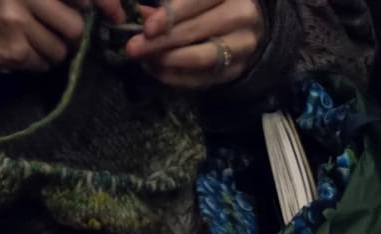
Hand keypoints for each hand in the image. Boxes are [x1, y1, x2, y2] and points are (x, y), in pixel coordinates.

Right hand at [0, 0, 88, 71]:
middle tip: (60, 31)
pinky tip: (21, 49)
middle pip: (74, 27)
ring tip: (34, 40)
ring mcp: (20, 24)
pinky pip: (41, 64)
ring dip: (52, 50)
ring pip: (59, 50)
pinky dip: (36, 61)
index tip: (85, 10)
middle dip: (70, 33)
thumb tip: (89, 5)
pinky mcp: (14, 51)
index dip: (86, 5)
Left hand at [124, 0, 261, 87]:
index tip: (147, 28)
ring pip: (202, 57)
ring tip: (145, 61)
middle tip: (134, 48)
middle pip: (197, 30)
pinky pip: (203, 78)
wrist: (246, 26)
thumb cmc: (211, 4)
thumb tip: (141, 15)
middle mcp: (242, 15)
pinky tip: (158, 71)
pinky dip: (176, 77)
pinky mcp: (237, 69)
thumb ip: (170, 4)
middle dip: (161, 41)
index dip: (171, 14)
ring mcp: (243, 45)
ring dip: (168, 61)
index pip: (198, 1)